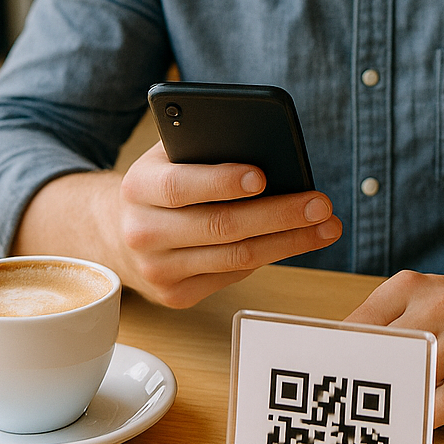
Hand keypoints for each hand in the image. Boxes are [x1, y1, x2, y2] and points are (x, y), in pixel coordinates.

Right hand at [115, 141, 341, 306]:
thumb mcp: (168, 156)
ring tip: (325, 225)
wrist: (118, 232)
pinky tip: (297, 241)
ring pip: (235, 257)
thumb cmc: (160, 184)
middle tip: (319, 203)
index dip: (220, 182)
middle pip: (220, 226)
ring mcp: (157, 270)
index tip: (262, 176)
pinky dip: (270, 256)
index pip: (179, 186)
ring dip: (288, 241)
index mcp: (137, 187)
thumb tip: (267, 147)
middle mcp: (142, 232)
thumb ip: (203, 147)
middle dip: (278, 215)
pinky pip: (233, 275)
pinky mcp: (175, 296)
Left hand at [349, 265, 443, 426]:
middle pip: (385, 351)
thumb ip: (384, 321)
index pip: (359, 325)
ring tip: (377, 421)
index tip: (324, 382)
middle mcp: (441, 305)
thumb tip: (341, 357)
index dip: (339, 358)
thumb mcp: (423, 297)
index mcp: (411, 286)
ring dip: (396, 402)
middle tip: (344, 409)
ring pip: (417, 377)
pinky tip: (416, 424)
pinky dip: (427, 417)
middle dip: (363, 382)